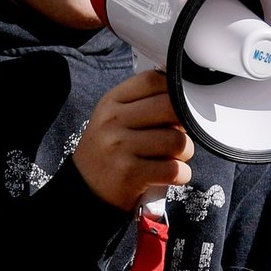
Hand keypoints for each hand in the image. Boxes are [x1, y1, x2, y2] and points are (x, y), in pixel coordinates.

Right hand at [73, 70, 193, 211]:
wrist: (85, 190)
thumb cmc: (109, 151)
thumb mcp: (114, 119)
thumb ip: (143, 105)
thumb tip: (185, 100)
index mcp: (112, 102)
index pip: (152, 80)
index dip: (174, 91)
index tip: (179, 105)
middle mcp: (113, 121)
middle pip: (170, 107)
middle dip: (185, 123)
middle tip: (179, 135)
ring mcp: (120, 147)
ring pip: (177, 141)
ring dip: (185, 152)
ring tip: (175, 158)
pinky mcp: (129, 174)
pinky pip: (174, 169)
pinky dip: (182, 174)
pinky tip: (172, 175)